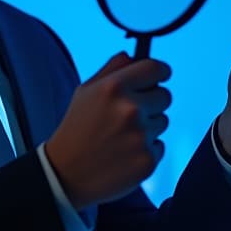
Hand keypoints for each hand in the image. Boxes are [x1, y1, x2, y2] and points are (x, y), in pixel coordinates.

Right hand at [45, 53, 171, 208]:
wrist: (65, 174)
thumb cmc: (76, 129)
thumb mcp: (85, 92)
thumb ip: (111, 70)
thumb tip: (133, 57)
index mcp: (114, 87)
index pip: (156, 69)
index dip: (160, 72)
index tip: (159, 77)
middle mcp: (130, 110)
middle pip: (165, 96)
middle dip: (151, 102)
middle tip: (129, 115)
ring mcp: (141, 137)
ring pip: (162, 122)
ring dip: (148, 127)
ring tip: (121, 137)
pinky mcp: (148, 161)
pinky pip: (159, 146)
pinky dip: (146, 149)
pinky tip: (124, 154)